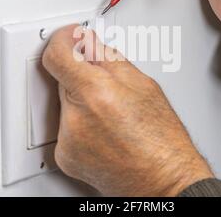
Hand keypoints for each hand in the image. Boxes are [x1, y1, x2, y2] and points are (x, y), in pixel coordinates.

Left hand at [42, 25, 212, 196]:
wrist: (164, 182)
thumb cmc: (162, 141)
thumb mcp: (144, 86)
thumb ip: (109, 58)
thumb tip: (89, 42)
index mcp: (96, 93)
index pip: (57, 55)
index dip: (61, 41)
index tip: (68, 38)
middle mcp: (76, 118)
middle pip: (62, 79)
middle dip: (81, 75)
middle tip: (108, 85)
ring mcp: (68, 140)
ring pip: (65, 103)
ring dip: (82, 101)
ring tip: (112, 115)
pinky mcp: (65, 156)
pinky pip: (65, 127)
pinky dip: (80, 123)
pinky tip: (104, 132)